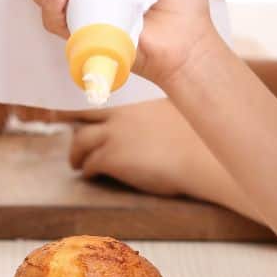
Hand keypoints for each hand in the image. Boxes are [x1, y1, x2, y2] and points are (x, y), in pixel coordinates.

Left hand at [70, 99, 203, 197]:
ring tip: (78, 164)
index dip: (87, 108)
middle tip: (75, 143)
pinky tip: (93, 176)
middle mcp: (120, 116)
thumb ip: (161, 110)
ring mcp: (113, 136)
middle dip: (74, 130)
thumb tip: (164, 112)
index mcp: (135, 103)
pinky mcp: (112, 158)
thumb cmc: (201, 137)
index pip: (101, 100)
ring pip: (80, 142)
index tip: (78, 112)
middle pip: (83, 119)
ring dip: (77, 155)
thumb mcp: (179, 110)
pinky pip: (90, 165)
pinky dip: (88, 171)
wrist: (201, 156)